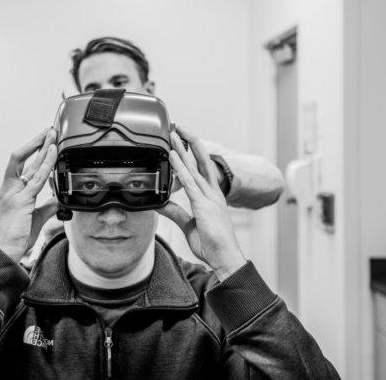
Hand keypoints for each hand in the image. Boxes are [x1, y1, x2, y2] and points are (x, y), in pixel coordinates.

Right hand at [0, 127, 58, 262]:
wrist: (3, 251)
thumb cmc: (14, 238)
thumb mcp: (35, 218)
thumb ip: (46, 207)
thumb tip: (58, 200)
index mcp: (9, 192)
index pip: (19, 165)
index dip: (31, 151)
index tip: (42, 142)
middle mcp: (9, 189)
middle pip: (22, 158)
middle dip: (36, 142)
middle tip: (49, 130)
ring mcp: (14, 194)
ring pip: (29, 164)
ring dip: (43, 147)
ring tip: (53, 135)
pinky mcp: (22, 201)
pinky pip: (36, 178)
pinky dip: (46, 164)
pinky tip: (53, 153)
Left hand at [158, 126, 246, 280]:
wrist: (225, 258)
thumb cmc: (212, 244)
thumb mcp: (189, 224)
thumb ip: (175, 212)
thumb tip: (160, 203)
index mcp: (212, 197)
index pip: (202, 169)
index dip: (193, 153)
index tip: (184, 140)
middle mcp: (212, 193)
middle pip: (201, 161)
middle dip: (191, 142)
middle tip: (180, 126)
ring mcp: (209, 197)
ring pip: (194, 166)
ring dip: (183, 148)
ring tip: (173, 133)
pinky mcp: (203, 205)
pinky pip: (189, 182)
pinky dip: (180, 167)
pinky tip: (173, 156)